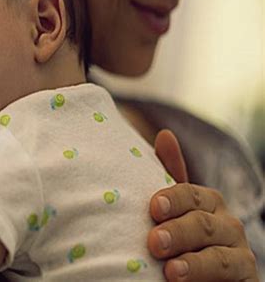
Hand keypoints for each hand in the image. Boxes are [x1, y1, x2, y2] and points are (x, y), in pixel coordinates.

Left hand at [150, 130, 258, 280]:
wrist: (201, 278)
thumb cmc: (183, 239)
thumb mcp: (173, 209)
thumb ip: (170, 174)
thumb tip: (165, 133)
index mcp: (207, 203)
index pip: (191, 194)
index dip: (174, 200)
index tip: (154, 208)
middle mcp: (227, 225)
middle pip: (203, 224)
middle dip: (178, 233)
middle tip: (154, 242)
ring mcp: (240, 254)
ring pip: (219, 255)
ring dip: (194, 263)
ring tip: (170, 271)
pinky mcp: (247, 279)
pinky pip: (230, 277)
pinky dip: (207, 279)